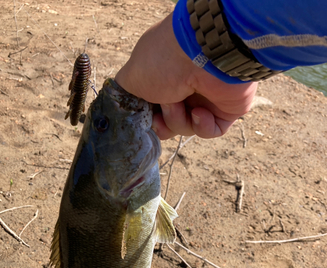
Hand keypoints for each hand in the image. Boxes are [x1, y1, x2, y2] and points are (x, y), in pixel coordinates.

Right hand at [115, 13, 256, 139]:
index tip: (143, 118)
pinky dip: (202, 126)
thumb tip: (122, 109)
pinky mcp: (225, 109)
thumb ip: (124, 94)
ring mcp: (205, 97)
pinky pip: (210, 131)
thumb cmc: (164, 61)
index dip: (147, 118)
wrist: (204, 54)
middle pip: (168, 122)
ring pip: (186, 128)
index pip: (153, 108)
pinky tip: (201, 113)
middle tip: (160, 115)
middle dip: (162, 123)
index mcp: (164, 76)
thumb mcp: (131, 77)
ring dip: (179, 120)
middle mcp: (184, 86)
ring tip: (181, 103)